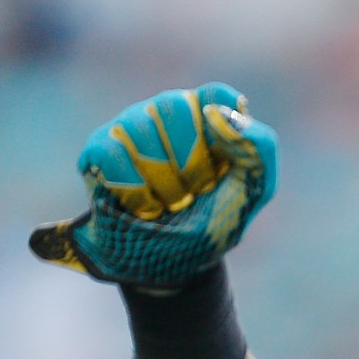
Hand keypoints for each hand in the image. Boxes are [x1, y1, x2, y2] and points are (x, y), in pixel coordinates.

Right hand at [30, 83, 278, 290]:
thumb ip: (258, 146)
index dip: (222, 134)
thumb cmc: (215, 219)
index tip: (223, 170)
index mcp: (209, 114)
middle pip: (174, 105)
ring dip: (165, 182)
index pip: (216, 93)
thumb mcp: (254, 189)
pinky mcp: (100, 148)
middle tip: (196, 191)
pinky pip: (112, 153)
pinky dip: (135, 190)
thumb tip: (218, 112)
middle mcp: (166, 110)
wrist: (175, 264)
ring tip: (172, 202)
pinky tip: (145, 206)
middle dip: (190, 162)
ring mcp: (130, 125)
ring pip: (140, 128)